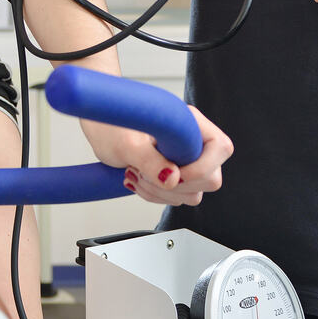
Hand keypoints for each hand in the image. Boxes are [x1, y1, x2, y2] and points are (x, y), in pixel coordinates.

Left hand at [87, 106, 231, 206]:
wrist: (97, 124)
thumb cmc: (109, 124)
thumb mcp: (125, 143)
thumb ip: (149, 159)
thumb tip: (172, 179)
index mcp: (188, 122)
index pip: (220, 148)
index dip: (201, 167)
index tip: (173, 174)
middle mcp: (192, 140)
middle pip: (210, 178)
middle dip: (177, 185)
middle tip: (146, 173)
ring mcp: (185, 159)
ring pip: (193, 193)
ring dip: (163, 193)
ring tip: (136, 174)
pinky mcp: (173, 173)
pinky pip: (176, 197)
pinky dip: (155, 195)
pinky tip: (137, 180)